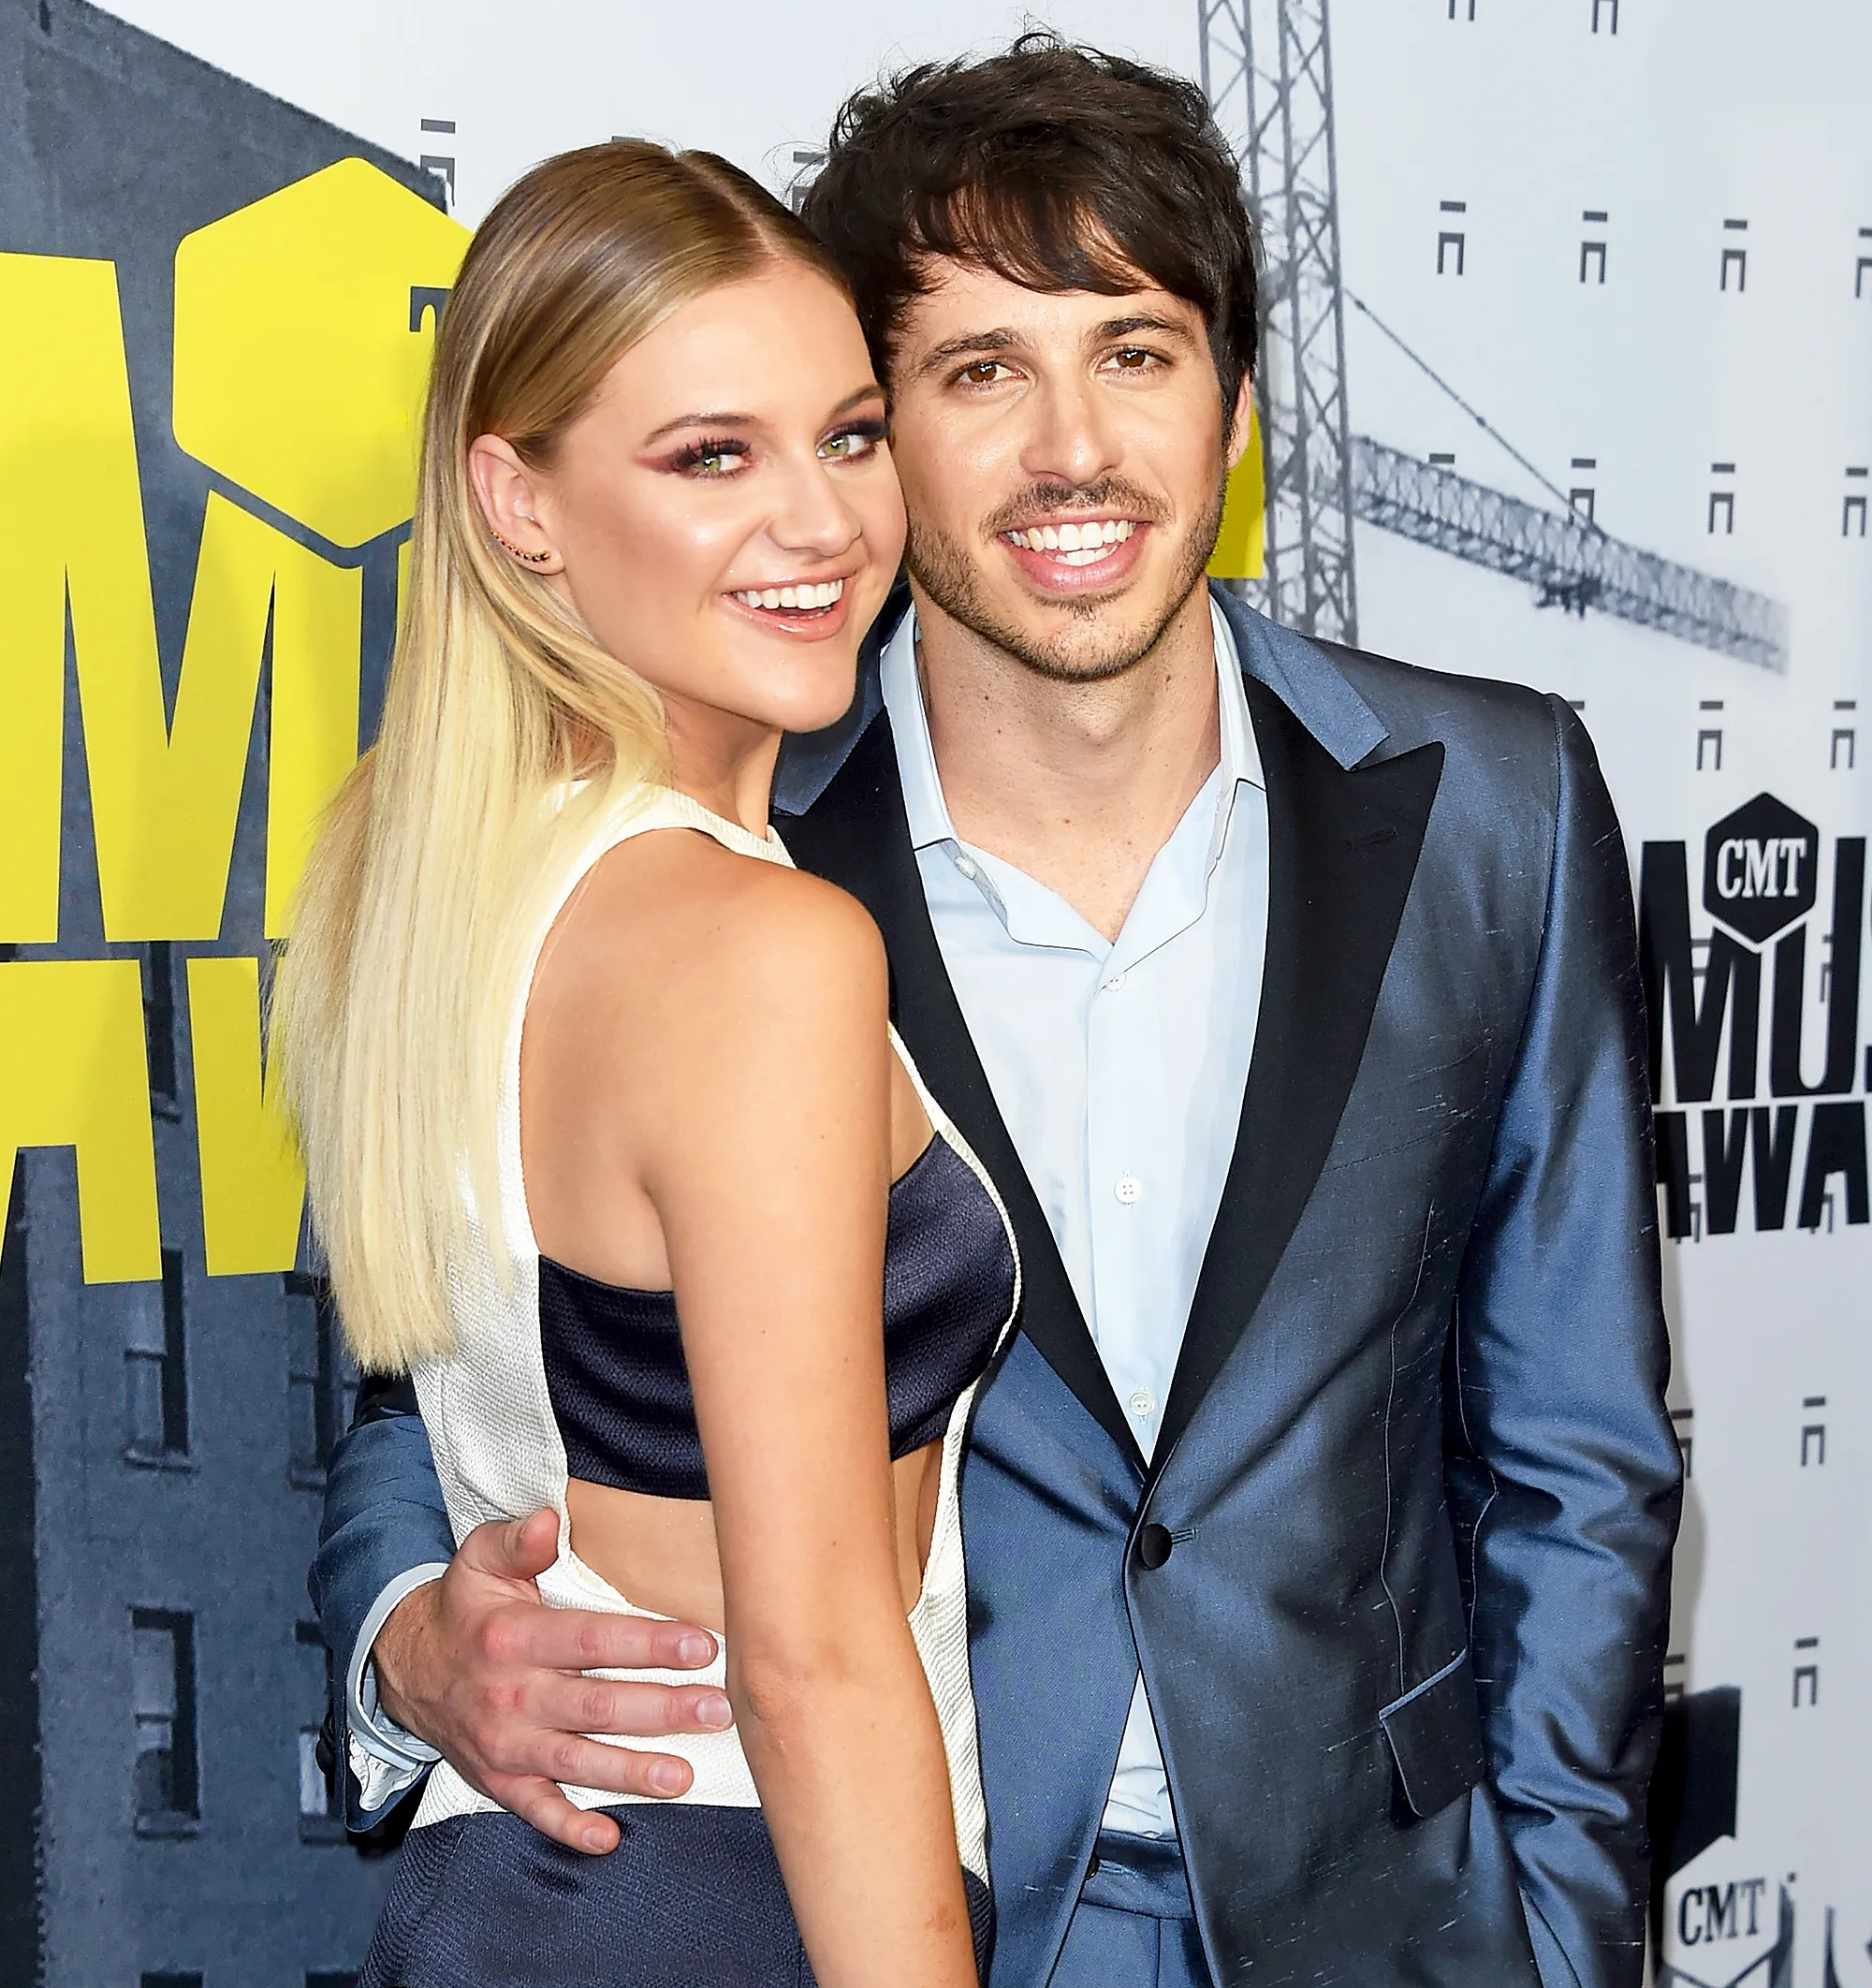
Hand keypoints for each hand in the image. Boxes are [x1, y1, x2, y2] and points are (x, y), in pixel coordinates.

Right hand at [372, 1508, 733, 1853]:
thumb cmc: (465, 1608)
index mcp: (514, 1638)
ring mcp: (506, 1745)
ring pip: (577, 1761)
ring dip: (632, 1771)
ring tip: (683, 1775)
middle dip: (662, 1709)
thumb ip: (517, 1539)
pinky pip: (536, 1809)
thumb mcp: (479, 1559)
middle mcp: (512, 1695)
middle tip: (717, 1709)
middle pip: (597, 1706)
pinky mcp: (500, 1781)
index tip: (701, 1646)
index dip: (648, 1644)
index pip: (592, 1641)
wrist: (409, 1669)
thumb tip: (549, 1520)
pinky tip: (608, 1837)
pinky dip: (570, 1828)